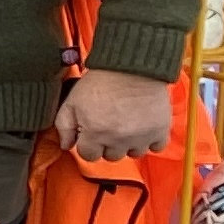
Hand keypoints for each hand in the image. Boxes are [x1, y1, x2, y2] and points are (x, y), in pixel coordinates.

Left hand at [52, 68, 173, 160]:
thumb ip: (64, 126)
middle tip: (109, 126)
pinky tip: (143, 128)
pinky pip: (156, 147)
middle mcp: (118, 139)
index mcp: (95, 133)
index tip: (91, 133)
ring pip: (133, 153)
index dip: (87, 144)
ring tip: (126, 125)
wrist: (132, 67)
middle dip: (107, 144)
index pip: (88, 155)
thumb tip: (66, 145)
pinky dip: (150, 140)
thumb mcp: (72, 102)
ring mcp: (141, 137)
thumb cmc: (100, 82)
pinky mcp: (160, 130)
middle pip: (111, 156)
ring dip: (129, 144)